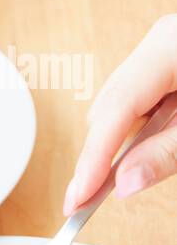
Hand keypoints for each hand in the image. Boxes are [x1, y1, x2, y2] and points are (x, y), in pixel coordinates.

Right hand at [64, 15, 176, 213]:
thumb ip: (165, 156)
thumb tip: (123, 185)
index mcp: (168, 48)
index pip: (115, 112)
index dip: (91, 161)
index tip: (75, 200)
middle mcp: (159, 43)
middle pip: (110, 108)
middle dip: (103, 155)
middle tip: (91, 201)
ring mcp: (163, 50)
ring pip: (122, 107)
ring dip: (124, 145)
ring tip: (127, 173)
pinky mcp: (169, 63)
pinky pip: (141, 101)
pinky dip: (142, 131)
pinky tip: (153, 147)